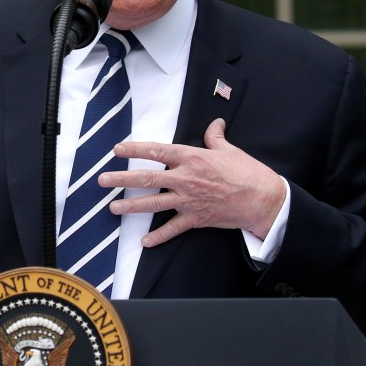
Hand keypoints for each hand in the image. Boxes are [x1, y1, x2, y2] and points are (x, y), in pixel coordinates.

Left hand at [99, 118, 285, 246]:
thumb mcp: (229, 150)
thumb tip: (215, 123)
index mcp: (192, 158)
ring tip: (113, 207)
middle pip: (147, 177)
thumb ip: (215, 137)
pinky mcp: (196, 218)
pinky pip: (173, 229)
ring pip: (154, 203)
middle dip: (122, 178)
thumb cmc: (247, 172)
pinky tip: (144, 241)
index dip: (134, 149)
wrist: (263, 199)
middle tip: (102, 179)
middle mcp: (185, 178)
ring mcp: (189, 200)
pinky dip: (159, 236)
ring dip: (131, 206)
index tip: (116, 149)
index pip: (156, 150)